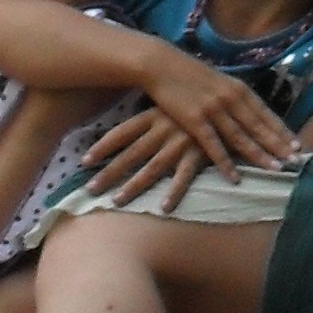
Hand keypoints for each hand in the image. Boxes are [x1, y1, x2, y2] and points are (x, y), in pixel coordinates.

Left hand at [82, 106, 210, 210]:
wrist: (228, 104)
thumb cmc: (195, 104)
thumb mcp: (171, 104)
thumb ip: (152, 116)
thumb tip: (128, 127)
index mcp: (155, 114)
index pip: (122, 131)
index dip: (102, 146)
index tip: (84, 161)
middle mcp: (164, 128)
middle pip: (131, 153)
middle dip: (110, 172)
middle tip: (90, 189)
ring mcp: (181, 142)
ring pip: (152, 168)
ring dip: (134, 186)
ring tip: (116, 201)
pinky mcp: (199, 153)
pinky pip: (184, 176)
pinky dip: (174, 192)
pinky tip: (163, 207)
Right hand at [85, 49, 299, 186]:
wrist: (162, 65)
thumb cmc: (191, 75)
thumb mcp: (220, 81)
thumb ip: (236, 97)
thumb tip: (253, 113)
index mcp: (239, 88)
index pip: (266, 113)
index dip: (282, 131)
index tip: (297, 145)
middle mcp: (231, 99)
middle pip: (259, 127)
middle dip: (278, 145)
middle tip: (295, 161)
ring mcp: (213, 109)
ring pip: (242, 137)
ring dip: (259, 155)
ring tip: (275, 169)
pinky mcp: (194, 120)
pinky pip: (213, 146)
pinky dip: (225, 162)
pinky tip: (235, 176)